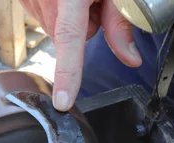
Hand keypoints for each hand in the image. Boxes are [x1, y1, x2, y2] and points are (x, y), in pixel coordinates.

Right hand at [20, 0, 141, 110]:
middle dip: (85, 26)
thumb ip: (120, 23)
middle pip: (68, 37)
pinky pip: (43, 15)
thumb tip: (129, 59)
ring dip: (69, 16)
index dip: (69, 73)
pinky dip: (55, 8)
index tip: (63, 101)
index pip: (71, 40)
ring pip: (55, 27)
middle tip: (95, 0)